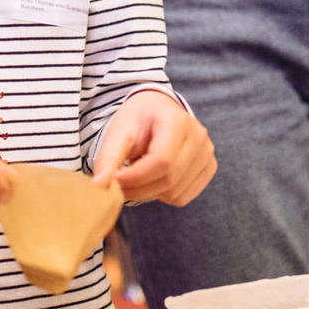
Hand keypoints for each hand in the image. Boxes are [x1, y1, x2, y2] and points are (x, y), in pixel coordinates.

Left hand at [91, 91, 214, 205]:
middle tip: (118, 184)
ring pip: (175, 193)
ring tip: (139, 172)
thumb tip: (99, 188)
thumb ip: (109, 159)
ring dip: (150, 192)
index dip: (135, 178)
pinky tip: (155, 177)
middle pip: (169, 180)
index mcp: (176, 121)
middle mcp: (199, 136)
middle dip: (138, 189)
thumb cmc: (137, 121)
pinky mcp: (210, 167)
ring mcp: (207, 153)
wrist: (157, 111)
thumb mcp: (119, 133)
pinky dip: (164, 194)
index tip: (113, 181)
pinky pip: (184, 197)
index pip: (162, 161)